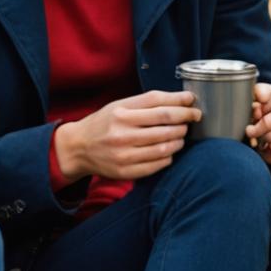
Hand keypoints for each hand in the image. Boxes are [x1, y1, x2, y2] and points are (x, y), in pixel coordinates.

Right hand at [52, 90, 201, 182]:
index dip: (181, 103)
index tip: (192, 102)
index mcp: (121, 112)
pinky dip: (169, 157)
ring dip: (179, 140)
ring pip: (165, 146)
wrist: (78, 148)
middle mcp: (122, 132)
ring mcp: (123, 154)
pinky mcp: (125, 171)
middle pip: (166, 124)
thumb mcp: (119, 106)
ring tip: (180, 136)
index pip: (159, 104)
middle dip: (185, 120)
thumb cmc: (103, 124)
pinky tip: (169, 151)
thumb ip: (146, 103)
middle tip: (192, 119)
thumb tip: (181, 100)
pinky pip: (157, 164)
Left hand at [247, 81, 270, 166]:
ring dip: (269, 136)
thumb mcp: (244, 106)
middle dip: (265, 124)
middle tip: (249, 131)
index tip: (255, 108)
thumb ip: (250, 101)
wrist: (251, 140)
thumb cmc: (247, 117)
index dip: (267, 102)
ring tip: (257, 139)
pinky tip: (265, 146)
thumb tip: (257, 106)